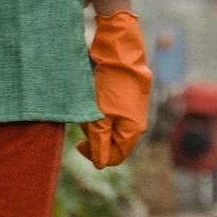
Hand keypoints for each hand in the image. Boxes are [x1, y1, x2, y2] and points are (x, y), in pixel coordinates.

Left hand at [80, 8, 151, 168]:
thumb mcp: (100, 116)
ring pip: (111, 128)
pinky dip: (101, 111)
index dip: (95, 155)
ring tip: (90, 105)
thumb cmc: (109, 84)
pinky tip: (95, 98)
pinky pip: (113, 114)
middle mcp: (137, 123)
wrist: (119, 51)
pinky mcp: (129, 99)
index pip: (115, 157)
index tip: (79, 143)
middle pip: (112, 143)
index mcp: (133, 130)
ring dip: (96, 122)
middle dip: (95, 135)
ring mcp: (134, 111)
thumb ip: (100, 142)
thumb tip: (100, 165)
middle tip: (84, 121)